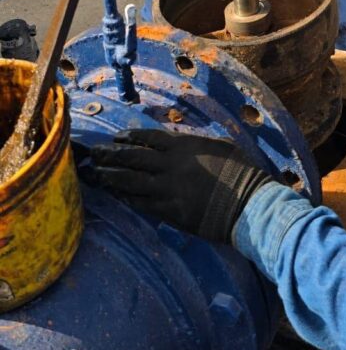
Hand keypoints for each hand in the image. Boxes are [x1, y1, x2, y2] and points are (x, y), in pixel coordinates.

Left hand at [88, 128, 272, 241]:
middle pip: (133, 157)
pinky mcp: (170, 211)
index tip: (116, 139)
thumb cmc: (240, 171)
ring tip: (97, 174)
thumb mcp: (219, 146)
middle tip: (94, 154)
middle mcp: (171, 165)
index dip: (129, 137)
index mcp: (184, 146)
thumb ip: (196, 144)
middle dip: (111, 155)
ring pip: (131, 181)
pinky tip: (116, 196)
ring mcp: (168, 189)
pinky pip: (142, 203)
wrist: (246, 202)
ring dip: (112, 177)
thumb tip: (182, 144)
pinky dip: (127, 198)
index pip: (148, 138)